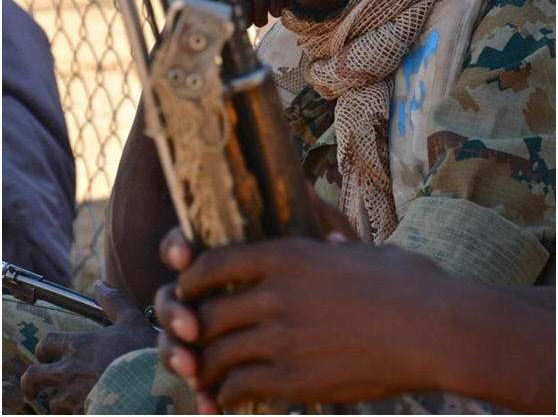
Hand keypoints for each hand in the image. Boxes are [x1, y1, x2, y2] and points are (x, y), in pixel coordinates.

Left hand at [20, 282, 156, 413]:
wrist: (149, 387)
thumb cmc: (140, 351)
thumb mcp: (132, 319)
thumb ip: (114, 301)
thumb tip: (99, 284)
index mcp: (79, 345)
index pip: (47, 343)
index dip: (44, 349)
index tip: (45, 354)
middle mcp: (70, 370)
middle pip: (34, 377)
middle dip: (31, 383)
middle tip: (34, 389)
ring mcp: (73, 397)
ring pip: (53, 403)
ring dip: (59, 402)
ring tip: (69, 402)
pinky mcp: (81, 414)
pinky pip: (69, 415)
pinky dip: (75, 412)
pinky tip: (88, 408)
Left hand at [155, 204, 448, 410]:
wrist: (432, 329)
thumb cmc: (405, 283)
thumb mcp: (361, 248)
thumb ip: (331, 239)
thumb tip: (324, 228)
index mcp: (287, 255)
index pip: (214, 264)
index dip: (192, 279)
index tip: (187, 289)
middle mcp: (275, 294)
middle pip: (208, 313)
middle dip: (191, 327)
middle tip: (188, 338)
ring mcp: (282, 338)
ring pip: (216, 354)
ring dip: (203, 365)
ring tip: (201, 372)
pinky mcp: (294, 379)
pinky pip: (239, 387)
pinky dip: (227, 393)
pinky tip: (229, 397)